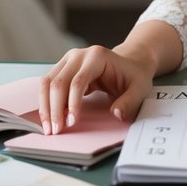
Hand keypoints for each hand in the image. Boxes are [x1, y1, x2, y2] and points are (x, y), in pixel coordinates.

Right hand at [38, 45, 154, 134]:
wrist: (130, 63)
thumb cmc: (134, 76)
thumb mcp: (140, 89)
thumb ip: (130, 102)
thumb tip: (116, 114)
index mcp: (97, 56)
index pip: (78, 81)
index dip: (73, 103)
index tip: (72, 122)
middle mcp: (78, 55)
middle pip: (58, 82)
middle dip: (54, 108)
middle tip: (56, 130)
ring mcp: (68, 60)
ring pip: (47, 83)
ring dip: (45, 107)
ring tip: (49, 128)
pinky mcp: (63, 68)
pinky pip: (47, 85)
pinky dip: (46, 102)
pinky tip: (50, 118)